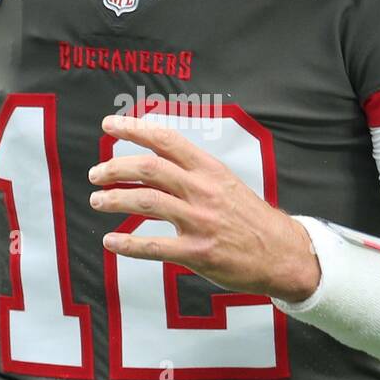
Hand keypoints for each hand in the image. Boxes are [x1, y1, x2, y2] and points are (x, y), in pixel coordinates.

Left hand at [89, 113, 320, 301]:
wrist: (283, 254)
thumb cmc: (250, 219)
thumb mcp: (226, 184)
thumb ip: (193, 173)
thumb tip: (154, 161)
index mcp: (210, 170)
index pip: (166, 141)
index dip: (134, 129)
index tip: (109, 125)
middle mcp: (204, 191)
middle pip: (149, 168)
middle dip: (115, 167)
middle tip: (95, 174)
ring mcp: (201, 222)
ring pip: (147, 202)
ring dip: (115, 199)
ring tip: (97, 200)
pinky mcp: (198, 253)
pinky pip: (154, 246)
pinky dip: (127, 243)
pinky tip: (111, 240)